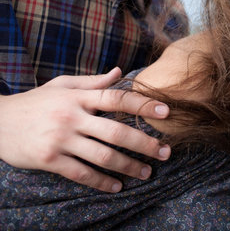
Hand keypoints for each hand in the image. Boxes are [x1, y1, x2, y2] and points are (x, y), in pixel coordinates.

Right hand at [0, 67, 171, 192]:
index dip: (143, 104)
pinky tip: (116, 186)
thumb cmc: (35, 102)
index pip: (117, 98)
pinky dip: (101, 181)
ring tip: (146, 173)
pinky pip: (81, 173)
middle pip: (116, 131)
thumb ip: (93, 82)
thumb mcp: (62, 85)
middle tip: (165, 152)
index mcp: (78, 97)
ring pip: (102, 156)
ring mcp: (60, 139)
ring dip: (128, 166)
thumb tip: (120, 72)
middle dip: (145, 144)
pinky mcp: (49, 160)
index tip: (166, 112)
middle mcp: (72, 117)